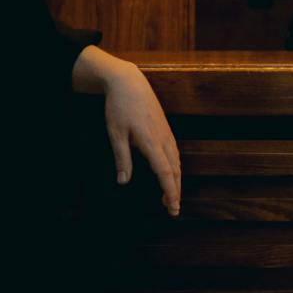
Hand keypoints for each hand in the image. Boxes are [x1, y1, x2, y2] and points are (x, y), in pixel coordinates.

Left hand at [103, 59, 181, 215]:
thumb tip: (123, 182)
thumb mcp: (115, 134)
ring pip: (176, 162)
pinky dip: (175, 167)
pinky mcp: (165, 128)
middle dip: (175, 191)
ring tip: (170, 197)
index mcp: (151, 141)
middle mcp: (163, 138)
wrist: (129, 82)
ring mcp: (166, 133)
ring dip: (176, 181)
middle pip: (175, 170)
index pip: (165, 172)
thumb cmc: (119, 107)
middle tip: (173, 210)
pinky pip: (174, 152)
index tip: (173, 207)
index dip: (170, 191)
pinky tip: (171, 173)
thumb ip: (122, 159)